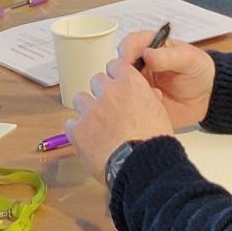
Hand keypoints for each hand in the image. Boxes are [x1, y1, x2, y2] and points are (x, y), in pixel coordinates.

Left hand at [66, 61, 179, 178]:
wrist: (141, 165)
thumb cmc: (154, 142)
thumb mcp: (160, 114)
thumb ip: (149, 99)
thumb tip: (148, 95)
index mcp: (130, 84)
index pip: (115, 65)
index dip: (116, 76)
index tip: (118, 86)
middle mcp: (108, 91)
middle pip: (97, 81)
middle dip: (102, 93)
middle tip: (109, 110)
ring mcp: (90, 110)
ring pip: (81, 99)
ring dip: (87, 109)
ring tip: (96, 127)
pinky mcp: (78, 129)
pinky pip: (71, 123)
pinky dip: (78, 131)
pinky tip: (88, 141)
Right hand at [115, 31, 214, 127]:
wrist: (205, 98)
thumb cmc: (198, 72)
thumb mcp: (189, 60)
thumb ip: (169, 56)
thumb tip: (148, 53)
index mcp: (150, 47)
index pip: (129, 44)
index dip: (126, 52)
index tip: (127, 62)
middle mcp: (138, 65)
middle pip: (117, 66)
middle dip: (121, 76)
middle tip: (133, 85)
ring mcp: (136, 85)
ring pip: (119, 87)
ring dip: (126, 93)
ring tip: (144, 99)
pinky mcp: (138, 103)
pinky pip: (127, 105)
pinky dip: (131, 108)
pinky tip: (145, 111)